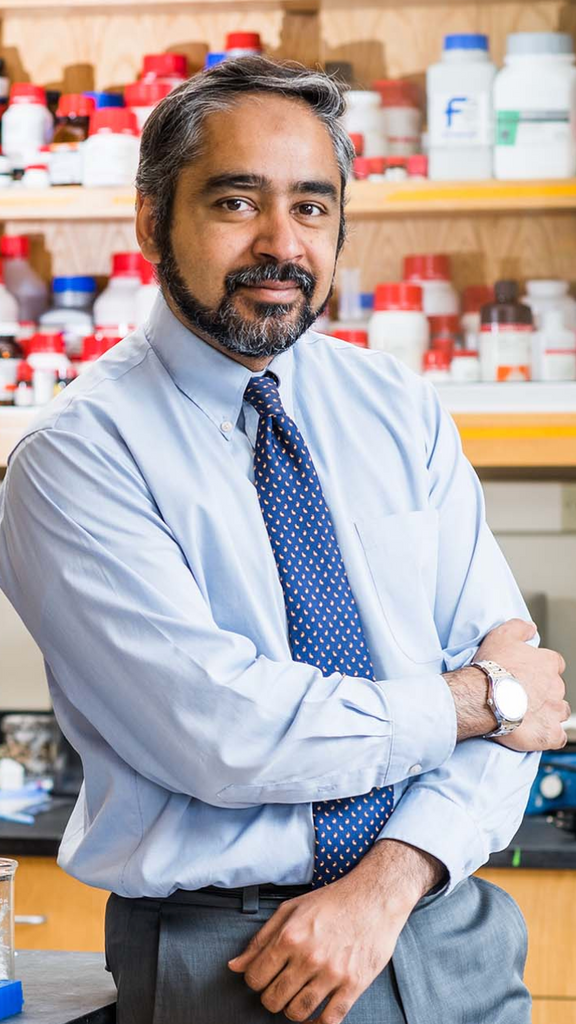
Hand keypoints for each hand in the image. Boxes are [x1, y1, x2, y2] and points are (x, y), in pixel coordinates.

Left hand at [228, 839, 442, 1022]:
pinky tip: (314, 1016)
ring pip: (297, 1013)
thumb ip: (260, 939)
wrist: (373, 897)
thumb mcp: (290, 910)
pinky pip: (329, 1021)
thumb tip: (235, 966)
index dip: (255, 980)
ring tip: (297, 997)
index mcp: (289, 937)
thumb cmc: (331, 901)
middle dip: (271, 997)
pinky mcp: (353, 985)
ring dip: (291, 1010)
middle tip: (280, 988)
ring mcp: (332, 973)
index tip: (264, 977)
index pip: (255, 978)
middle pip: (273, 1000)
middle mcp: (308, 957)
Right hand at [474, 618, 569, 751]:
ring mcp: (554, 711)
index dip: (541, 669)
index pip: (554, 664)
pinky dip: (551, 735)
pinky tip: (537, 733)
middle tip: (521, 695)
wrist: (484, 697)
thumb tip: (530, 627)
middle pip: (556, 689)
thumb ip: (519, 628)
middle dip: (543, 692)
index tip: (527, 674)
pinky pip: (558, 737)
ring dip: (548, 713)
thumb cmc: (491, 668)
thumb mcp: (501, 635)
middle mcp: (555, 686)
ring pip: (560, 712)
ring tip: (528, 715)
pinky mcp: (549, 733)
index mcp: (548, 663)